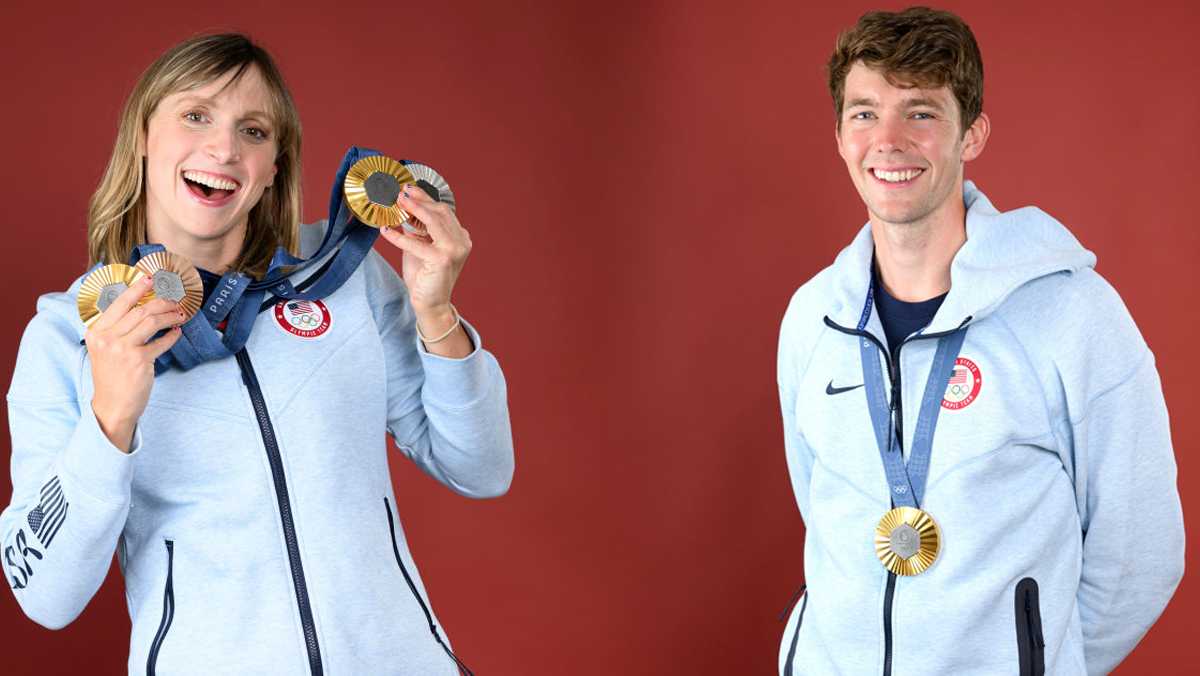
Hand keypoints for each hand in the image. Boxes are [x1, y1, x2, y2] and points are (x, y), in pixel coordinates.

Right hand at [84, 276, 183, 451]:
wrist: (112, 406)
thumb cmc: (112, 375)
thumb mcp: (105, 348)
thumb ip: (117, 328)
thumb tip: (142, 304)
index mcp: (96, 331)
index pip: (118, 302)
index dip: (136, 288)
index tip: (150, 278)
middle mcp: (106, 337)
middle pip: (140, 309)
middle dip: (162, 302)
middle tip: (175, 301)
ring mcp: (122, 348)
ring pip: (152, 321)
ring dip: (170, 316)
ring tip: (180, 315)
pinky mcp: (138, 360)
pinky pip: (162, 341)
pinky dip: (172, 336)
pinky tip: (177, 333)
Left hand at [378, 183, 471, 314]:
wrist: (430, 303)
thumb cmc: (425, 276)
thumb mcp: (421, 246)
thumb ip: (417, 229)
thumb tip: (403, 209)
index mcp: (460, 237)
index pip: (443, 211)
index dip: (426, 199)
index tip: (409, 190)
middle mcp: (462, 241)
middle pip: (440, 212)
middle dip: (420, 200)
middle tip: (401, 192)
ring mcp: (455, 250)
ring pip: (434, 221)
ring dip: (414, 209)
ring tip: (398, 202)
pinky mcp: (443, 259)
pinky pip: (417, 243)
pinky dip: (399, 236)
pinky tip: (385, 230)